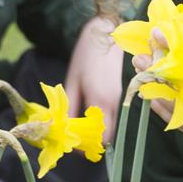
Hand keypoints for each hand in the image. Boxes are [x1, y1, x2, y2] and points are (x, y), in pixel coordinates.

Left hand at [64, 16, 124, 139]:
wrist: (107, 35)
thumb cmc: (86, 56)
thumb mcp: (72, 81)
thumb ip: (70, 106)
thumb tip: (63, 126)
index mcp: (100, 100)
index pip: (101, 136)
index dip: (88, 146)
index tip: (74, 146)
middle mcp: (113, 102)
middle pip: (107, 135)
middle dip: (92, 141)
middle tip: (75, 139)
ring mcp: (119, 98)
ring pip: (111, 125)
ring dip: (97, 131)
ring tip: (79, 128)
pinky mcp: (119, 94)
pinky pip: (112, 115)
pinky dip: (102, 121)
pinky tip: (88, 116)